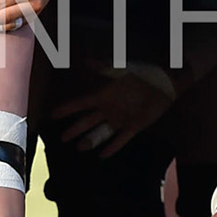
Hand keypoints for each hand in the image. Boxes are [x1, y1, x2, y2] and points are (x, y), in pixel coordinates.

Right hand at [50, 67, 176, 157]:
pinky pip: (120, 139)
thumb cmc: (141, 73)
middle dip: (75, 129)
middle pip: (87, 121)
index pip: (80, 104)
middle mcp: (108, 109)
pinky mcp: (133, 127)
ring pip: (101, 132)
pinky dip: (112, 147)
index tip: (52, 115)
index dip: (66, 109)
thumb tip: (84, 60)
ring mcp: (120, 119)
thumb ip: (102, 67)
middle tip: (62, 138)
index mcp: (102, 95)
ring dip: (90, 140)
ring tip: (80, 147)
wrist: (164, 83)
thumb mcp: (120, 69)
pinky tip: (102, 155)